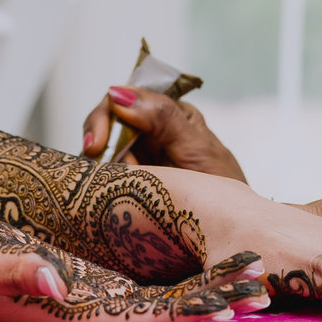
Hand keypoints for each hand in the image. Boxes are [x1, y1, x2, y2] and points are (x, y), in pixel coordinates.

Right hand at [0, 213, 267, 321]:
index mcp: (64, 320)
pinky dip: (183, 277)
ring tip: (255, 279)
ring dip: (206, 292)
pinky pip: (148, 284)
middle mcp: (86, 317)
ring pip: (161, 301)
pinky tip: (216, 267)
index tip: (227, 308)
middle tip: (264, 291)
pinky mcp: (92, 283)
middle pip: (161, 317)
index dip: (183, 317)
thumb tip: (53, 281)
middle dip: (211, 306)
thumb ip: (13, 274)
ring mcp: (92, 302)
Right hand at [80, 86, 246, 180]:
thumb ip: (162, 117)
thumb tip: (120, 94)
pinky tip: (115, 194)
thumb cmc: (222, 186)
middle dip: (98, 142)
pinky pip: (106, 175)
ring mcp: (139, 155)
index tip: (96, 144)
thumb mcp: (197, 148)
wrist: (228, 227)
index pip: (124, 99)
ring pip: (101, 150)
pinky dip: (105, 183)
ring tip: (121, 184)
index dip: (104, 117)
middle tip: (94, 162)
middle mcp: (150, 130)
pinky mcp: (130, 180)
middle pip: (106, 122)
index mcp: (169, 113)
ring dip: (102, 166)